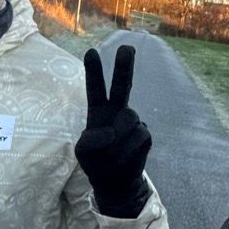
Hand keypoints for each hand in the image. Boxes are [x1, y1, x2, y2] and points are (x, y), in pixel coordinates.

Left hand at [74, 45, 151, 217]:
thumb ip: (92, 140)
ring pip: (129, 118)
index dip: (94, 71)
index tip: (90, 52)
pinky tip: (126, 157)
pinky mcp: (145, 134)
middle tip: (126, 47)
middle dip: (124, 66)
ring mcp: (133, 122)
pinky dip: (128, 151)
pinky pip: (138, 138)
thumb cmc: (96, 162)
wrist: (116, 181)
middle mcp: (116, 112)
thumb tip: (111, 133)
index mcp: (97, 112)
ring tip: (112, 154)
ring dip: (118, 138)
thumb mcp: (83, 152)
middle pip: (122, 86)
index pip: (95, 88)